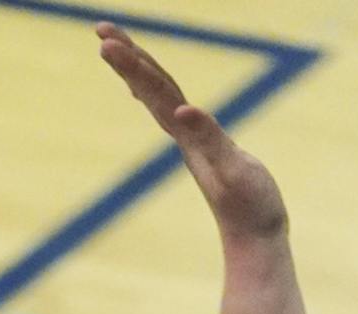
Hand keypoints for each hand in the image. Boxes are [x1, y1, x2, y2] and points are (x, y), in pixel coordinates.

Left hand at [97, 21, 288, 241]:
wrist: (256, 242)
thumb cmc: (249, 208)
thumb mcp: (233, 169)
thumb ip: (208, 139)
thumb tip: (182, 112)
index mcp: (187, 136)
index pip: (155, 92)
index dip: (132, 64)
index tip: (105, 41)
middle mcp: (183, 136)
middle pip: (150, 88)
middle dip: (127, 57)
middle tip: (101, 28)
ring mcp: (192, 142)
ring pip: (159, 97)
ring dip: (138, 70)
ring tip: (115, 47)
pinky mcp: (205, 147)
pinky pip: (175, 112)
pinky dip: (158, 95)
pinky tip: (150, 92)